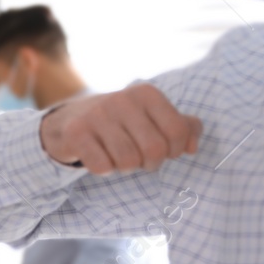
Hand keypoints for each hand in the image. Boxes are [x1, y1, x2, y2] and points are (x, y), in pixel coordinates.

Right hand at [39, 84, 201, 173]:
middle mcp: (122, 99)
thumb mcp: (153, 118)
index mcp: (147, 94)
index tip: (162, 150)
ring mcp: (97, 115)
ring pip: (128, 161)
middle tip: (139, 159)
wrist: (70, 119)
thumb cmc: (121, 123)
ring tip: (118, 156)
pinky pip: (102, 166)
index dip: (174, 151)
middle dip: (149, 163)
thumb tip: (192, 147)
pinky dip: (104, 169)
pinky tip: (98, 156)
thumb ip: (182, 128)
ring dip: (125, 167)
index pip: (177, 132)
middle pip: (154, 150)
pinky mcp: (76, 133)